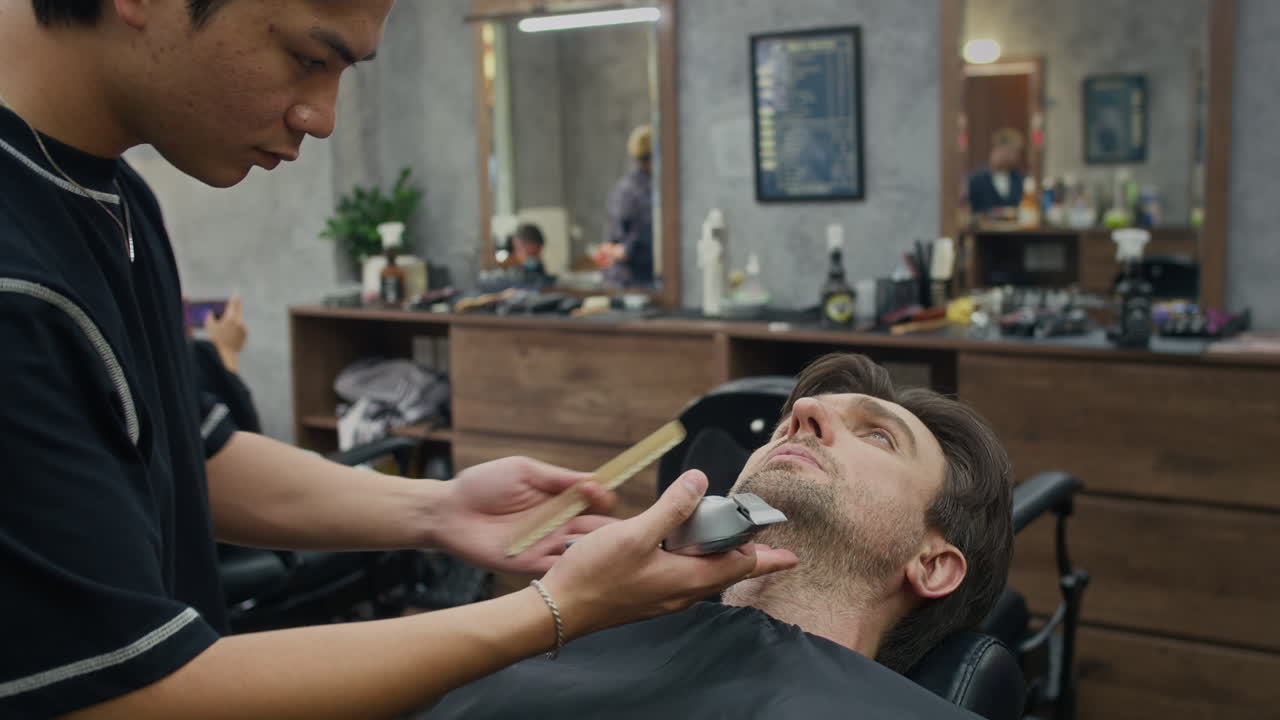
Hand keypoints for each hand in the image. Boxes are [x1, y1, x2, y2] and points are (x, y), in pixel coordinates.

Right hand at [204, 295, 245, 372]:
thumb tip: (212, 311)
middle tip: (235, 302)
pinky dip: (236, 328)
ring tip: (226, 326)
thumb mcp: (209, 326)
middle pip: (239, 310)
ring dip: (234, 319)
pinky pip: (241, 328)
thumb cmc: (215, 340)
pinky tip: (230, 334)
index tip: (236, 294)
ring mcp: (243, 328)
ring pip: (239, 320)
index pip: (233, 304)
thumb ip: (210, 316)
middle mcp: (239, 321)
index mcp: (230, 318)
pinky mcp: (246, 334)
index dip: (234, 298)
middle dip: (236, 306)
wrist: (225, 354)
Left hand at [431, 456, 617, 574]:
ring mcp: (544, 545)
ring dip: (594, 550)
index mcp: (557, 499)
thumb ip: (557, 478)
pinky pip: (556, 568)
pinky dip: (570, 566)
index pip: (591, 501)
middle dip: (608, 529)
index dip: (601, 498)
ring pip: (579, 551)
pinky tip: (581, 562)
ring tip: (606, 548)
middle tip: (620, 528)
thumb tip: (593, 478)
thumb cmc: (482, 484)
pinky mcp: (529, 564)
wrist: (448, 511)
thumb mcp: (524, 471)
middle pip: (593, 529)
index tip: (602, 493)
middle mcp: (556, 524)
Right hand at [539, 470, 798, 639]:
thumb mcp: (635, 533)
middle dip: (750, 558)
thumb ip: (671, 508)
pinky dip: (693, 560)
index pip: (740, 566)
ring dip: (720, 558)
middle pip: (726, 573)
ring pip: (703, 575)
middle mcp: (680, 593)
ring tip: (728, 540)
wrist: (559, 610)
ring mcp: (662, 596)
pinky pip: (682, 576)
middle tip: (769, 547)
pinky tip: (680, 547)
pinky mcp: (646, 595)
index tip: (789, 553)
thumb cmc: (595, 576)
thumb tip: (700, 482)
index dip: (765, 556)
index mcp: (687, 580)